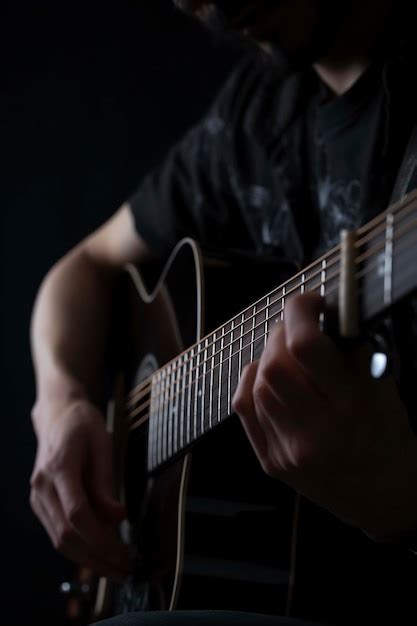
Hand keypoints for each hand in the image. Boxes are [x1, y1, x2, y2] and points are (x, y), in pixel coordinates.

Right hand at [30, 397, 130, 580]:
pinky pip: (57, 533)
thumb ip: (107, 482)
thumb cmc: (83, 426)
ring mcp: (38, 497)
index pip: (77, 514)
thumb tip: (118, 517)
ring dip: (88, 560)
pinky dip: (79, 548)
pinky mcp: (40, 503)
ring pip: (59, 541)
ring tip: (115, 567)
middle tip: (124, 569)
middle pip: (66, 535)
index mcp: (60, 468)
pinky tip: (100, 553)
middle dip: (97, 558)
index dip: (101, 539)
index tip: (123, 552)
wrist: (57, 416)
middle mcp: (42, 486)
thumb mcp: (103, 445)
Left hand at [233, 292, 416, 538]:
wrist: (382, 497)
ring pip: (257, 381)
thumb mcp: (383, 390)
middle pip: (274, 362)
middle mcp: (316, 430)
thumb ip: (351, 353)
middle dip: (282, 333)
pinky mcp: (271, 461)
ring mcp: (288, 449)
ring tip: (287, 355)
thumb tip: (322, 317)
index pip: (306, 346)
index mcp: (351, 407)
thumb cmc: (387, 439)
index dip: (300, 311)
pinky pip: (244, 407)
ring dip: (268, 356)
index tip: (310, 303)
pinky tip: (267, 377)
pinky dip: (252, 381)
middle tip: (297, 328)